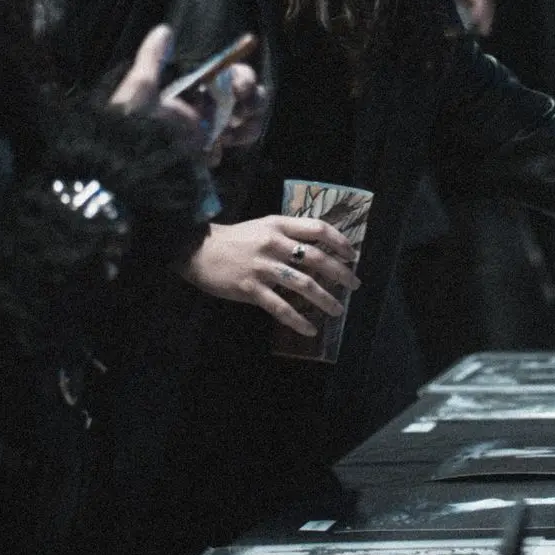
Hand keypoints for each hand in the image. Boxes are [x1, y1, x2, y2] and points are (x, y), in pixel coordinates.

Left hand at [108, 28, 266, 158]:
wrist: (131, 164)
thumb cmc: (135, 123)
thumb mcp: (141, 87)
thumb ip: (153, 58)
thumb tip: (164, 30)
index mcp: (191, 87)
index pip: (229, 76)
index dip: (242, 78)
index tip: (241, 87)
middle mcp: (203, 107)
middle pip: (245, 98)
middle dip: (253, 100)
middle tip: (244, 109)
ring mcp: (209, 132)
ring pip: (246, 121)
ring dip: (249, 123)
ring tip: (234, 131)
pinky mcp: (209, 153)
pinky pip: (234, 144)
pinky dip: (235, 143)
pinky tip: (220, 146)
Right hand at [182, 214, 359, 336]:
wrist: (198, 250)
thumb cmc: (235, 239)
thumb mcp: (264, 227)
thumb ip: (289, 234)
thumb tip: (320, 250)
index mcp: (278, 225)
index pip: (318, 228)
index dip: (339, 242)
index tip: (352, 255)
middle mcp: (274, 244)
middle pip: (316, 258)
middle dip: (340, 273)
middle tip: (355, 285)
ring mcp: (262, 267)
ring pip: (303, 284)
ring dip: (325, 299)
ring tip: (338, 310)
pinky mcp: (251, 289)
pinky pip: (280, 308)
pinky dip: (298, 320)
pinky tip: (310, 329)